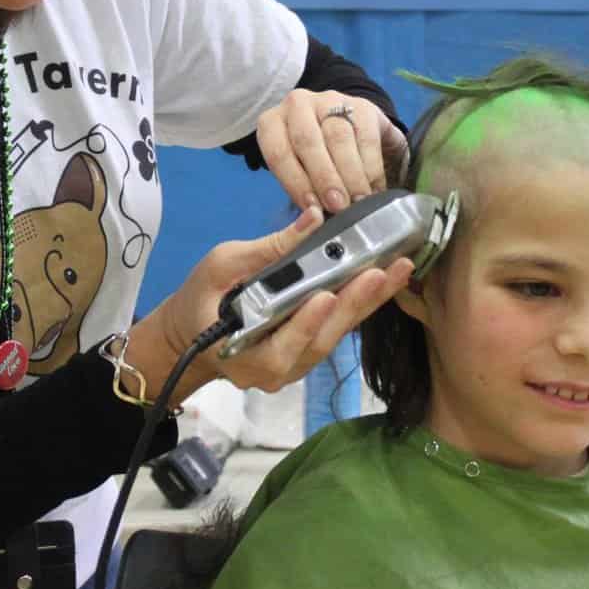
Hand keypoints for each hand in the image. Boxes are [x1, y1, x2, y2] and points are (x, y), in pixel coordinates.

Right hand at [130, 207, 412, 402]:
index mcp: (243, 355)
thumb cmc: (200, 300)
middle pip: (320, 342)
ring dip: (368, 304)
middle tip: (382, 272)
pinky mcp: (310, 352)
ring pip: (336, 337)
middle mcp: (274, 371)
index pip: (279, 348)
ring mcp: (295, 366)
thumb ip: (267, 249)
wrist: (191, 334)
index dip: (304, 325)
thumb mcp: (220, 266)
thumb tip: (313, 218)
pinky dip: (363, 304)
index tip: (325, 296)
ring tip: (396, 271)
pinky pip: (338, 330)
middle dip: (353, 306)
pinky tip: (387, 280)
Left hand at [256, 89, 409, 213]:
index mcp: (272, 122)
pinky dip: (370, 167)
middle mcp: (297, 105)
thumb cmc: (312, 159)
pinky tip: (373, 188)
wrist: (345, 129)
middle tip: (338, 206)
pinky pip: (366, 137)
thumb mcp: (297, 171)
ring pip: (339, 137)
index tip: (312, 208)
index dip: (295, 182)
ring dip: (349, 174)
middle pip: (307, 141)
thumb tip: (315, 217)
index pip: (277, 152)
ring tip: (357, 201)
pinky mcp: (362, 105)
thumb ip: (301, 189)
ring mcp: (330, 101)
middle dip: (324, 177)